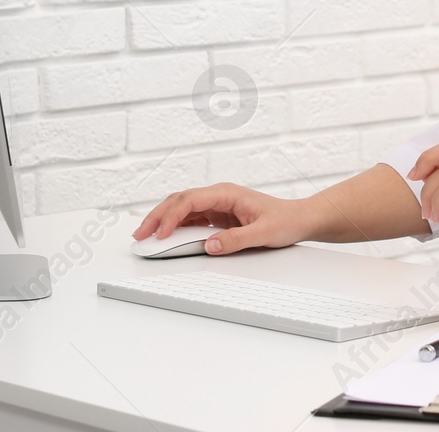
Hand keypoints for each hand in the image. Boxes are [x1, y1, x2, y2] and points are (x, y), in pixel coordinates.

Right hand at [133, 182, 310, 254]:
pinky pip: (190, 219)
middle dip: (157, 216)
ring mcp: (216, 205)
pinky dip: (175, 227)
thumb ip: (236, 240)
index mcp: (227, 193)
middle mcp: (219, 196)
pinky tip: (165, 237)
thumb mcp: (263, 233)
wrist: (298, 219)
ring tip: (146, 236)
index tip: (161, 234)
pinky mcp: (217, 216)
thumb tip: (209, 246)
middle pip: (179, 201)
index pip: (190, 200)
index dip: (171, 216)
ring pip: (181, 209)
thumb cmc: (285, 220)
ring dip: (162, 221)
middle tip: (140, 234)